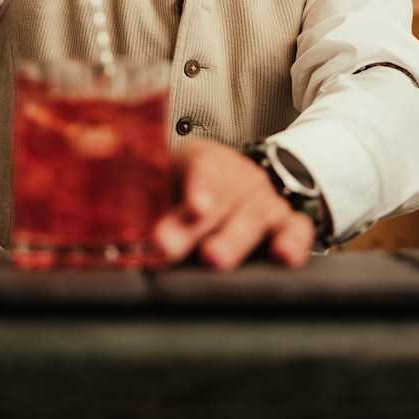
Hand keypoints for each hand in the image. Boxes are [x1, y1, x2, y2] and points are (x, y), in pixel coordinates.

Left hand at [152, 139, 314, 269]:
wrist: (227, 182)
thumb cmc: (187, 188)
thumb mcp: (164, 186)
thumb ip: (146, 207)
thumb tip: (120, 234)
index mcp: (203, 159)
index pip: (202, 168)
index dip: (198, 187)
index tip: (192, 206)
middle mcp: (238, 176)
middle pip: (225, 196)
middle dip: (200, 225)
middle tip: (176, 246)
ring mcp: (265, 198)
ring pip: (255, 214)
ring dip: (235, 238)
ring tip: (215, 258)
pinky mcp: (288, 223)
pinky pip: (297, 230)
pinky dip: (292, 242)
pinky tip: (283, 256)